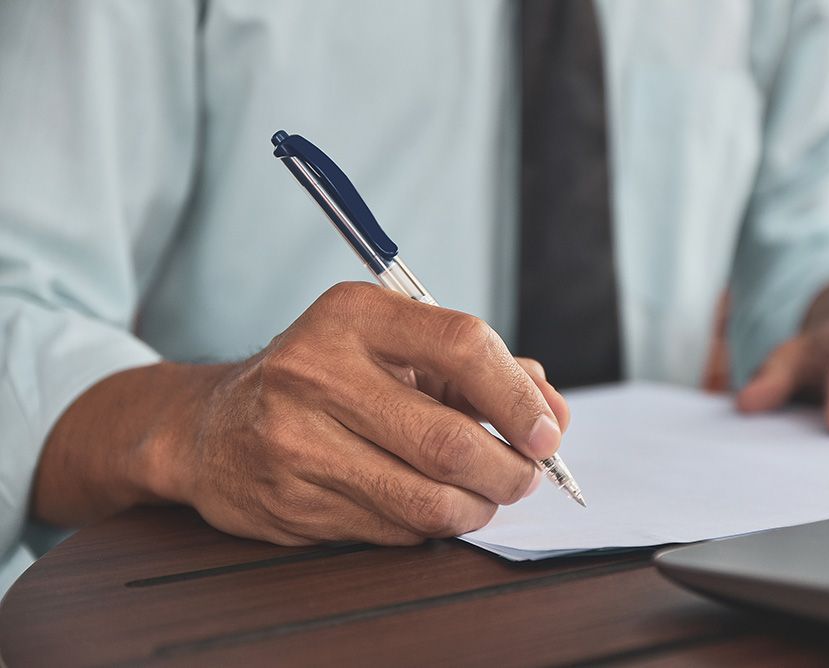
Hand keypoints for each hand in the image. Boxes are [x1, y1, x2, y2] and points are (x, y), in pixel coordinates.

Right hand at [37, 282, 568, 544]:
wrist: (211, 427)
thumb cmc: (323, 377)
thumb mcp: (393, 346)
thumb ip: (479, 371)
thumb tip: (552, 415)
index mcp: (354, 316)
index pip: (462, 345)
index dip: (518, 396)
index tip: (546, 432)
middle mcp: (317, 373)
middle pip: (447, 441)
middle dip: (508, 471)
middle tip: (523, 475)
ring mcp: (297, 442)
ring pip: (425, 499)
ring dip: (476, 507)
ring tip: (484, 495)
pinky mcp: (291, 502)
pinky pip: (395, 530)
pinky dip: (430, 525)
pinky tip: (425, 504)